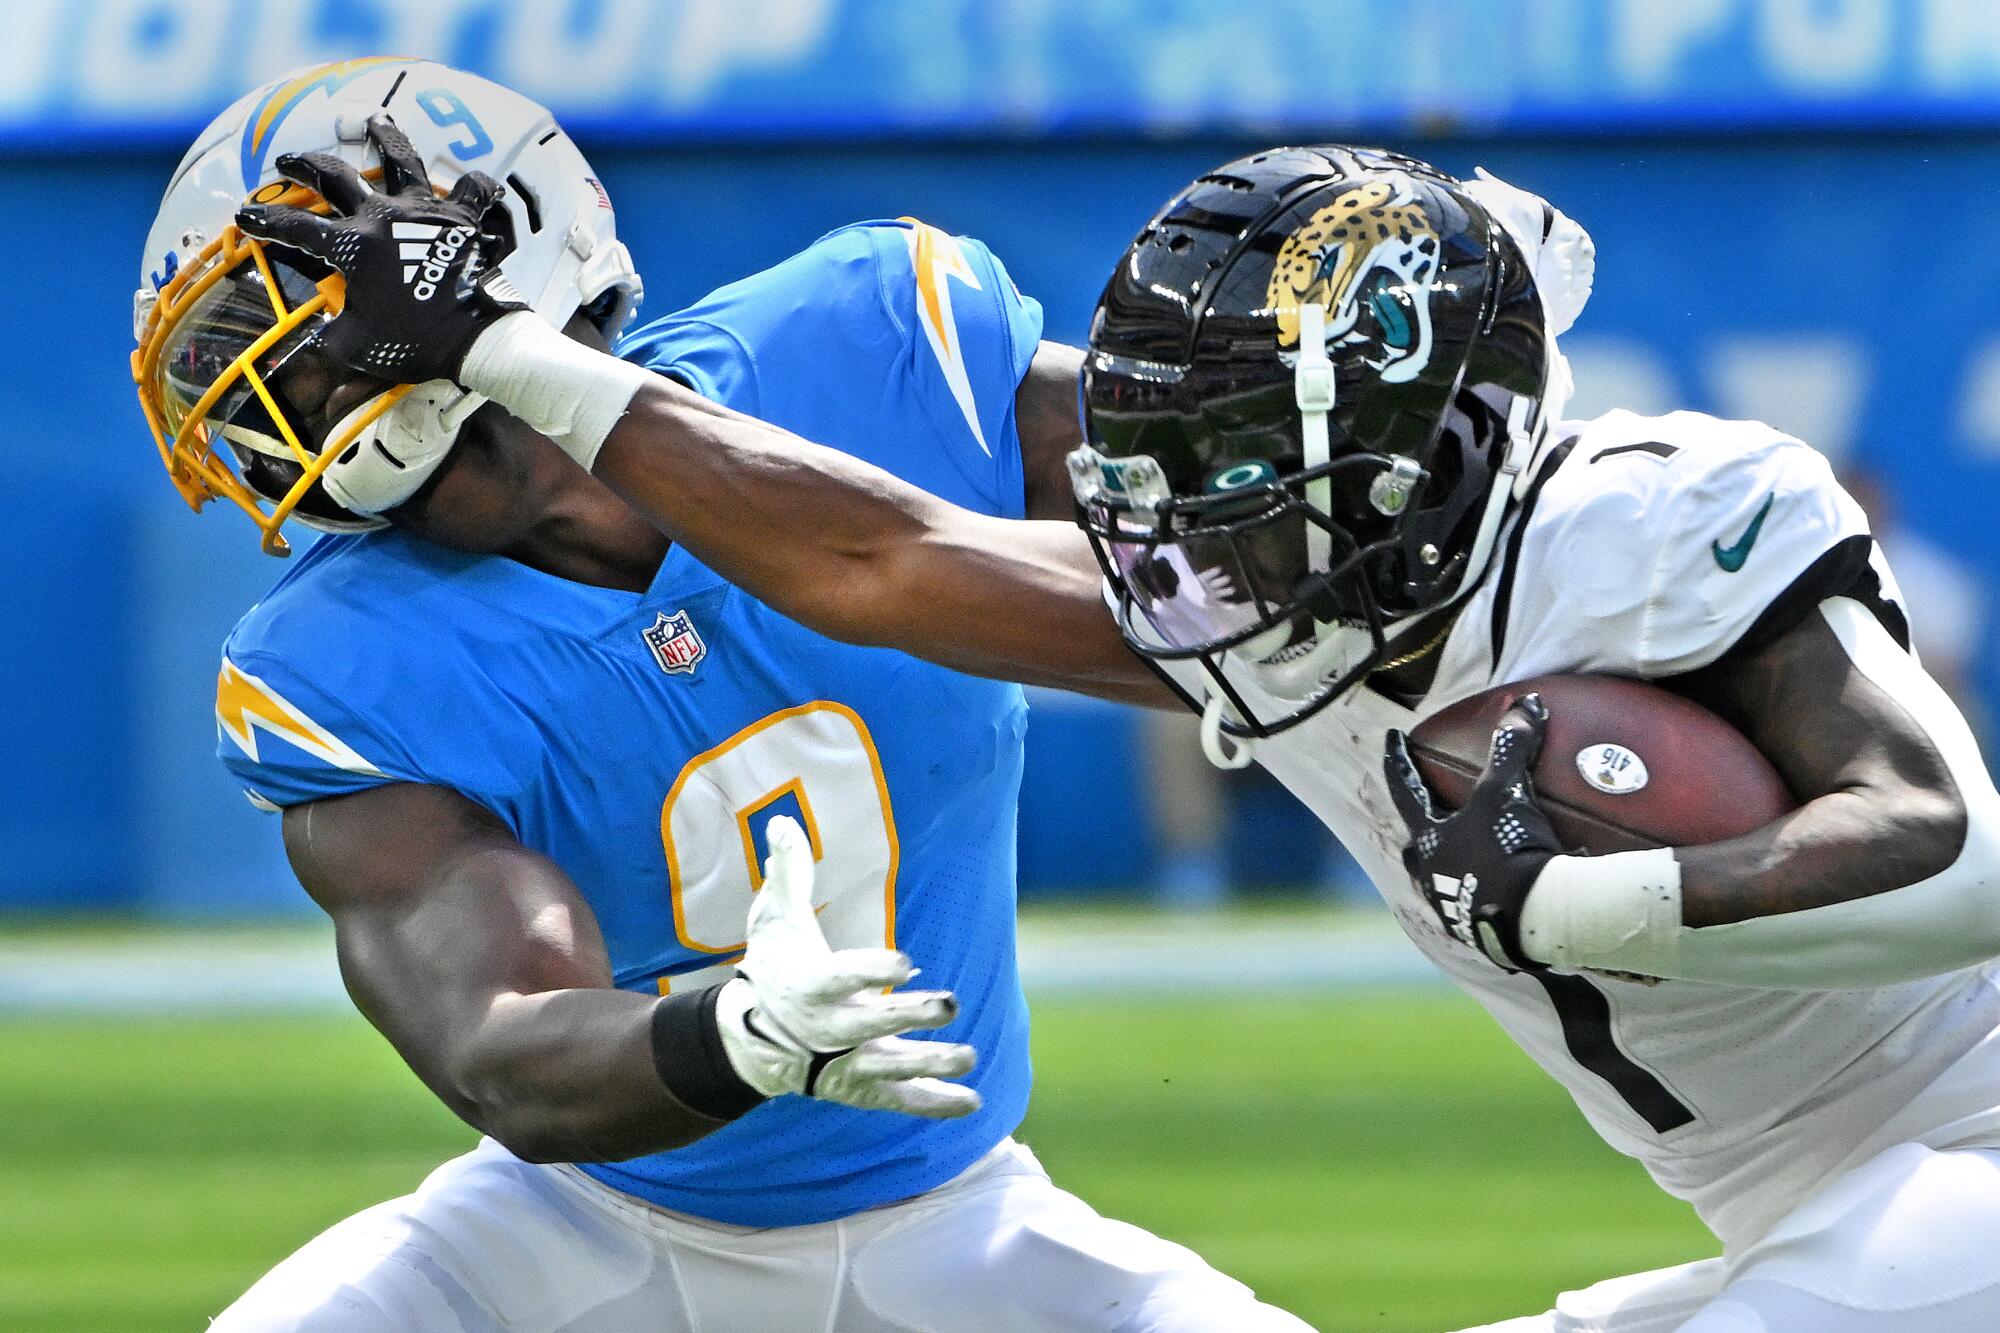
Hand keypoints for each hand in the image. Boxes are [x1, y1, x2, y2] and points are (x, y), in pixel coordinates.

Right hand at [235, 114, 526, 383]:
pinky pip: (473, 190)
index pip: (297, 227)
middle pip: (335, 176)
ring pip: (401, 159)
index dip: (267, 221)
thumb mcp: (357, 345)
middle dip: (305, 164)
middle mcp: (384, 217)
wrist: (473, 337)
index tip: (246, 215)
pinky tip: (474, 181)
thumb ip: (327, 338)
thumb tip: (306, 354)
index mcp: (352, 245)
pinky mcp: (463, 218)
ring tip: (377, 118)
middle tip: (288, 159)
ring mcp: (424, 211)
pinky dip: (474, 185)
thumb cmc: (414, 341)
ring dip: (385, 136)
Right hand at [715, 817, 979, 1117]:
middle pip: (872, 1025)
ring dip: (932, 1064)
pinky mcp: (862, 1088)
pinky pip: (901, 1101)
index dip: (873, 971)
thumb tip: (782, 820)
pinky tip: (975, 1103)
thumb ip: (787, 873)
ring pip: (892, 1068)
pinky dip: (936, 1104)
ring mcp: (846, 1064)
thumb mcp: (774, 919)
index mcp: (811, 985)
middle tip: (951, 1003)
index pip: (842, 977)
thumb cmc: (774, 967)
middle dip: (911, 1016)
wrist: (755, 1038)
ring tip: (971, 1056)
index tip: (906, 963)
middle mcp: (830, 1029)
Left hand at [1384, 694, 1564, 970]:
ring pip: (1440, 882)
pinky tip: (1497, 895)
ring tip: (1463, 858)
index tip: (1391, 739)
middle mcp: (1431, 876)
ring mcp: (1452, 909)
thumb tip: (1524, 704)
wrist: (1536, 919)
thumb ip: (1511, 748)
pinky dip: (1483, 895)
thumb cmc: (1509, 851)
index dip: (1400, 761)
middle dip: (1420, 829)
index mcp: (1429, 840)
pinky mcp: (1479, 934)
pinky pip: (1474, 908)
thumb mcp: (1508, 795)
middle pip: (1416, 846)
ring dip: (1448, 867)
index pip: (1406, 790)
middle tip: (1427, 815)